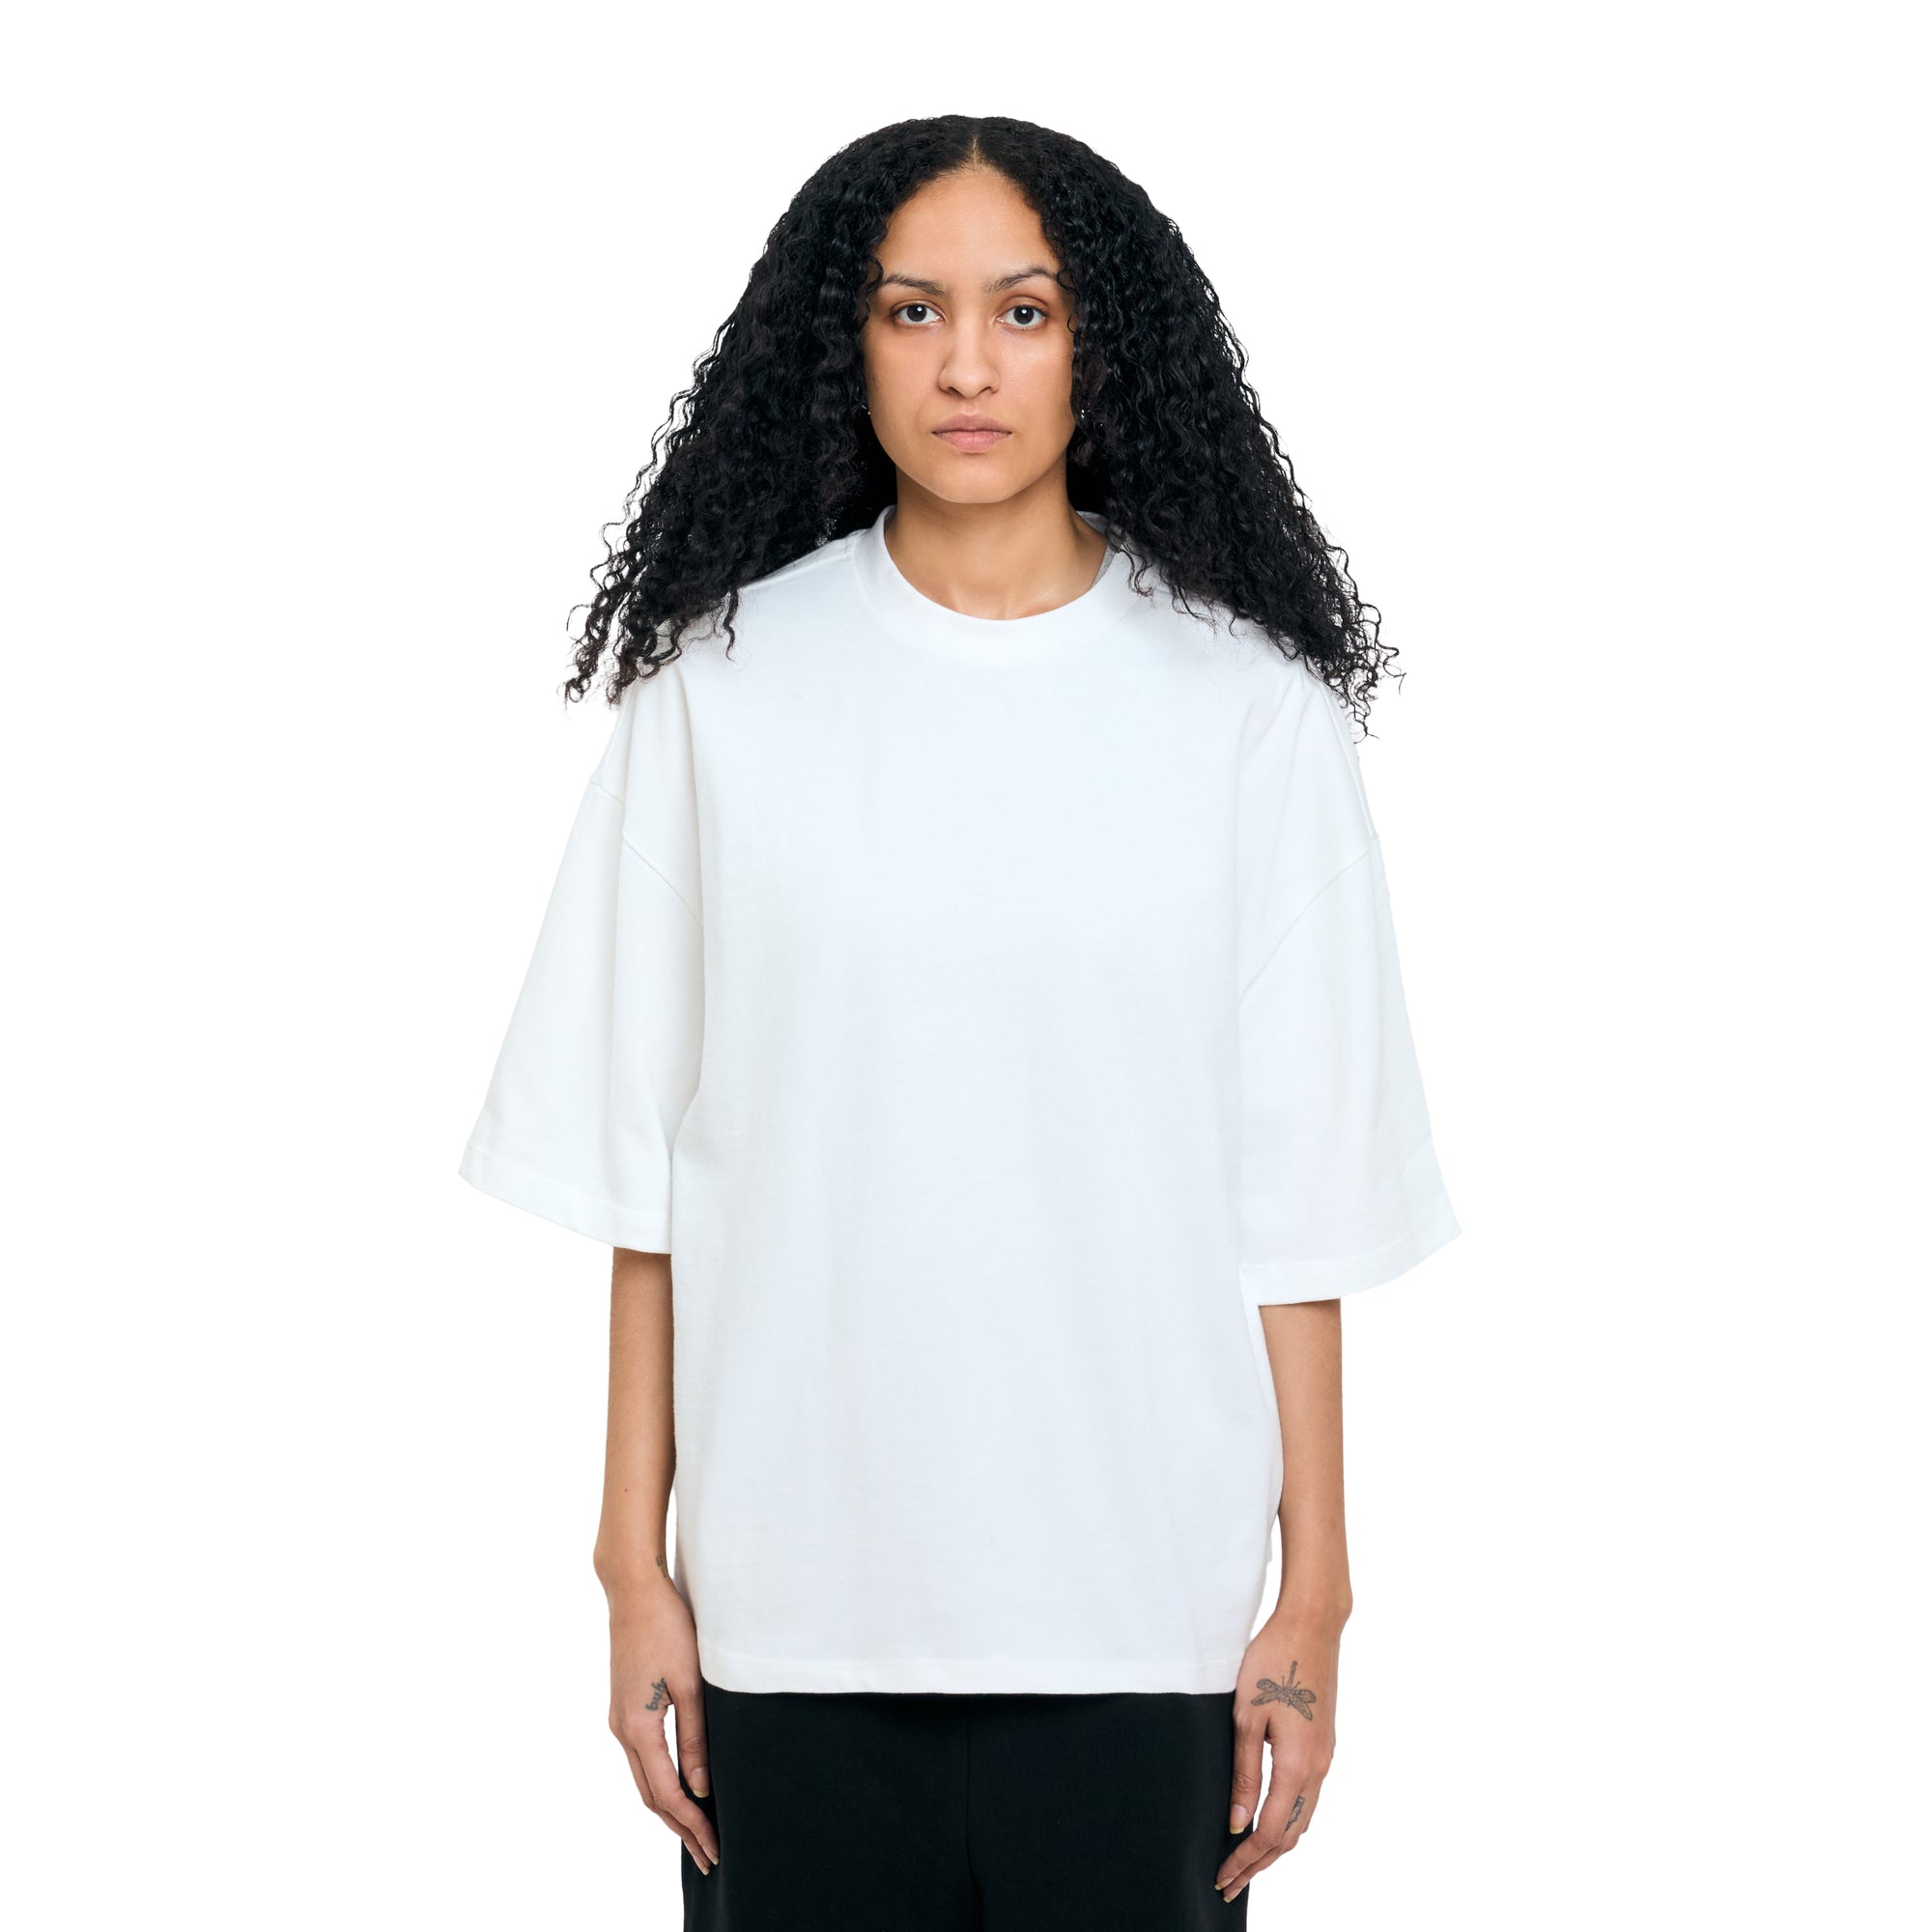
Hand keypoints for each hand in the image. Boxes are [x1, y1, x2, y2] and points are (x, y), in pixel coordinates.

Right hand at [606, 1574, 720, 1874]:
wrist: (633, 1590)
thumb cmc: (667, 1626)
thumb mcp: (690, 1682)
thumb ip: (696, 1736)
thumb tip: (703, 1786)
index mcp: (637, 1727)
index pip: (666, 1793)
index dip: (691, 1824)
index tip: (714, 1847)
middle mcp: (622, 1730)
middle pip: (651, 1796)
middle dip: (680, 1828)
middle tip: (710, 1855)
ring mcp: (619, 1720)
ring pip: (644, 1780)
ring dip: (670, 1809)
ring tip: (698, 1832)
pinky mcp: (625, 1708)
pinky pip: (643, 1760)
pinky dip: (661, 1783)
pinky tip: (681, 1788)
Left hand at [1216, 1611, 1341, 1902]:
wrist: (1311, 1625)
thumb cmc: (1272, 1662)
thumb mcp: (1246, 1717)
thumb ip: (1244, 1773)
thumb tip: (1236, 1823)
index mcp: (1297, 1766)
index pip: (1268, 1832)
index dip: (1244, 1861)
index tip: (1222, 1877)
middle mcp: (1318, 1769)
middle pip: (1289, 1835)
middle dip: (1259, 1864)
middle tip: (1230, 1884)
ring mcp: (1326, 1757)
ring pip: (1302, 1819)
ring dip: (1274, 1845)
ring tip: (1246, 1861)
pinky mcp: (1324, 1744)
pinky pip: (1308, 1798)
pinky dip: (1287, 1820)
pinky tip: (1269, 1820)